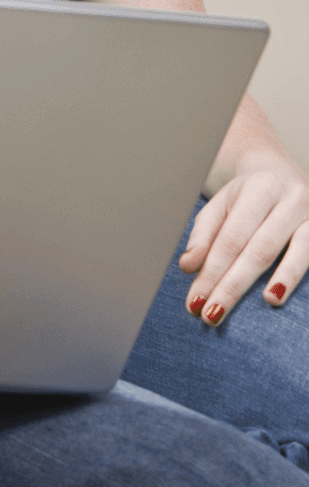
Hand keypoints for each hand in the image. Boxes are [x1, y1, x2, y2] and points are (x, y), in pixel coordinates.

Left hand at [179, 158, 308, 324]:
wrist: (282, 172)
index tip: (195, 301)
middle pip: (260, 249)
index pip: (231, 238)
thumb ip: (204, 236)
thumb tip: (188, 266)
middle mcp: (289, 199)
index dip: (212, 272)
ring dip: (283, 280)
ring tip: (268, 301)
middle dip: (235, 285)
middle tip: (213, 314)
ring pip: (299, 251)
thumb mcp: (221, 206)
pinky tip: (289, 293)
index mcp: (257, 189)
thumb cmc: (247, 196)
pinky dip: (300, 274)